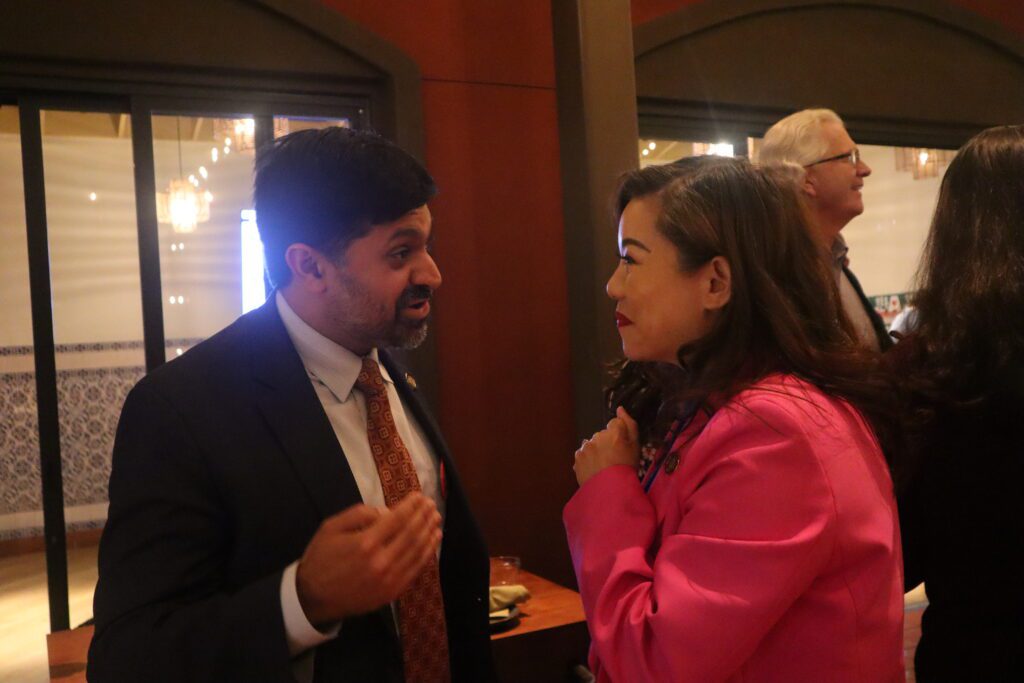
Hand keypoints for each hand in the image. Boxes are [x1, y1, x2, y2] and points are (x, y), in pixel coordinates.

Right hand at [295, 492, 440, 625]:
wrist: (313, 597)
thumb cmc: (321, 558)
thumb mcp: (332, 527)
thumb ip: (360, 514)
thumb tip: (387, 512)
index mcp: (365, 542)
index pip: (398, 519)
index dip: (411, 506)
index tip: (419, 496)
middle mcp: (381, 561)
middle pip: (411, 533)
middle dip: (423, 516)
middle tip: (431, 504)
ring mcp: (389, 579)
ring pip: (417, 552)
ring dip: (429, 532)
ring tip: (436, 519)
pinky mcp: (392, 592)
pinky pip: (415, 570)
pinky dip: (427, 553)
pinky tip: (432, 542)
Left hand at [573, 407, 639, 486]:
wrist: (610, 491)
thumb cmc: (627, 469)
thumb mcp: (636, 447)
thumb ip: (629, 424)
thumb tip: (620, 408)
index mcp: (614, 432)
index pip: (615, 424)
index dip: (619, 435)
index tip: (621, 447)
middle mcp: (598, 436)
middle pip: (602, 434)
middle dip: (607, 443)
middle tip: (613, 460)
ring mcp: (586, 446)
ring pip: (592, 443)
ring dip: (596, 450)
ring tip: (603, 466)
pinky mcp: (577, 457)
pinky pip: (583, 453)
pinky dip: (587, 459)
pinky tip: (594, 469)